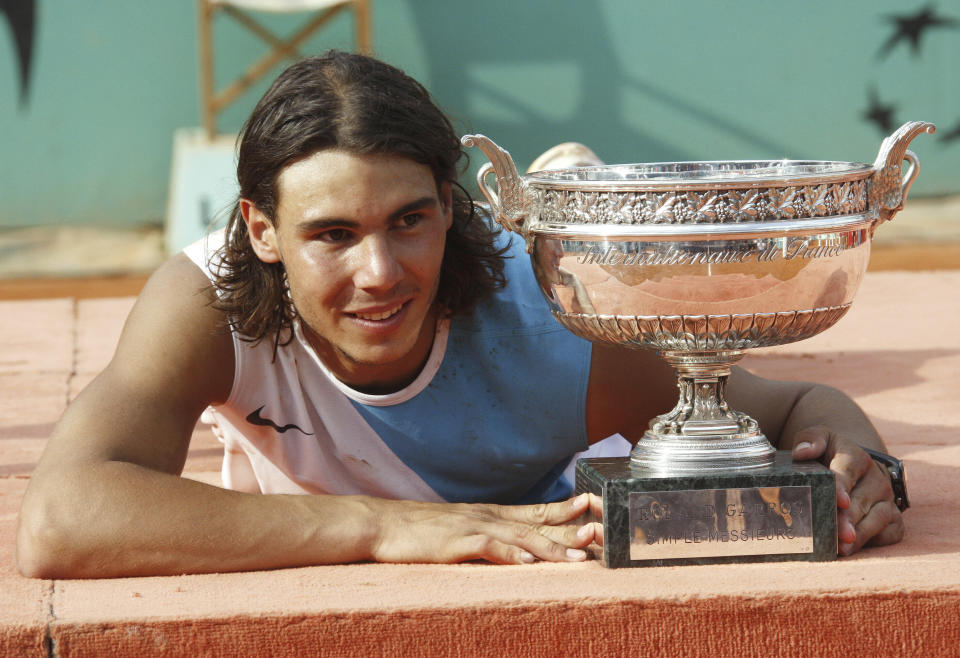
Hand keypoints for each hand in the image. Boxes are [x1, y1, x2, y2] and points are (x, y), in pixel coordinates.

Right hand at [368, 493, 602, 564]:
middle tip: (601, 530)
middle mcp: (488, 517)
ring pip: (520, 536)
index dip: (565, 507)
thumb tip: (517, 548)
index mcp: (491, 514)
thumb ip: (490, 535)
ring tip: (578, 554)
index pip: (535, 510)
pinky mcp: (456, 543)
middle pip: (536, 522)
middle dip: (570, 527)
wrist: (384, 524)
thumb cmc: (422, 531)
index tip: (593, 504)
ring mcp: (473, 527)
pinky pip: (487, 548)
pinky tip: (526, 564)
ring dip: (551, 545)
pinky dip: (508, 555)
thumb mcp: (463, 528)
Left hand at [791, 426, 903, 555]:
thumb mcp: (820, 439)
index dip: (842, 486)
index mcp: (857, 456)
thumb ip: (810, 439)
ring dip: (861, 534)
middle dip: (848, 518)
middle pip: (862, 500)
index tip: (839, 501)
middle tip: (837, 534)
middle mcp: (876, 478)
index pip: (849, 469)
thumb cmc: (830, 455)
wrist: (853, 465)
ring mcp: (887, 499)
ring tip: (843, 548)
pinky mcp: (893, 517)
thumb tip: (802, 452)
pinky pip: (890, 532)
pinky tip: (855, 550)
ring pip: (878, 518)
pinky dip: (874, 542)